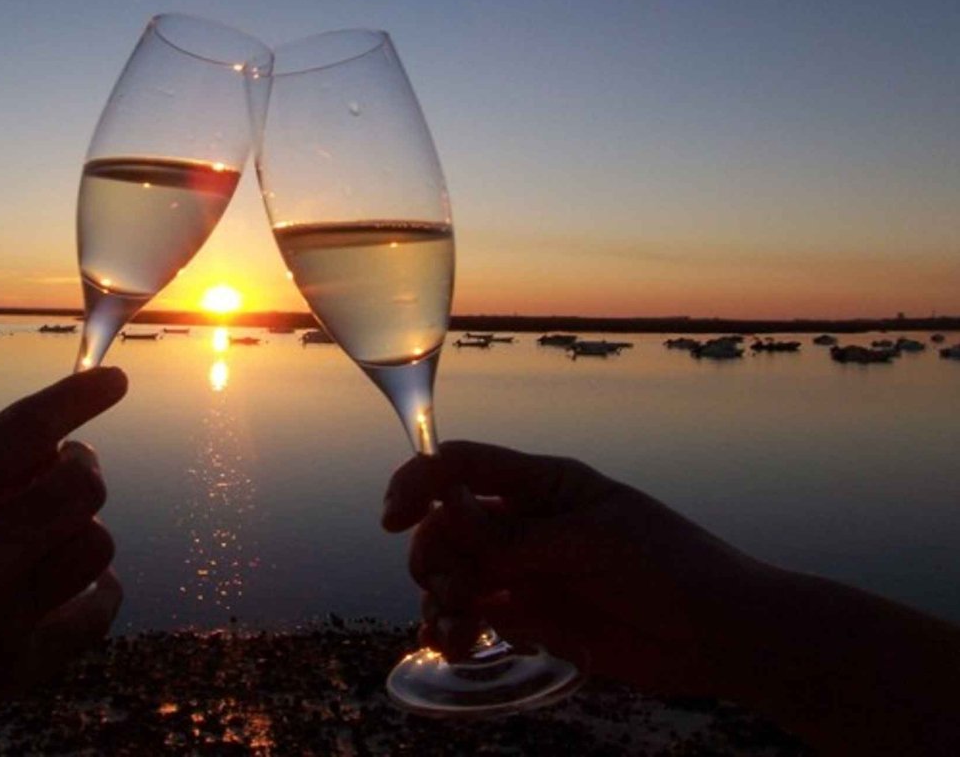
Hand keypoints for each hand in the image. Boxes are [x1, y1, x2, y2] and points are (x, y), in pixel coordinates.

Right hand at [0, 368, 128, 745]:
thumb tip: (37, 455)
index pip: (28, 428)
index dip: (78, 395)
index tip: (111, 381)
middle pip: (80, 484)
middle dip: (80, 464)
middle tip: (66, 464)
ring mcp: (0, 617)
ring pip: (96, 544)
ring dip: (82, 525)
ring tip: (57, 524)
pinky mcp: (12, 671)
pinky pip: (93, 617)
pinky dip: (98, 591)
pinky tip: (87, 582)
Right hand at [382, 440, 774, 698]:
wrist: (720, 635)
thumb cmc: (669, 567)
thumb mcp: (589, 541)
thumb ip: (513, 534)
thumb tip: (446, 510)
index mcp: (543, 484)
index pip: (463, 467)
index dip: (419, 483)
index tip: (393, 518)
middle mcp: (526, 523)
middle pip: (446, 526)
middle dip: (432, 554)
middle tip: (446, 588)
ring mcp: (527, 570)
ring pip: (454, 575)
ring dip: (438, 598)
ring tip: (452, 630)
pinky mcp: (533, 617)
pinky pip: (475, 617)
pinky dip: (453, 629)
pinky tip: (452, 644)